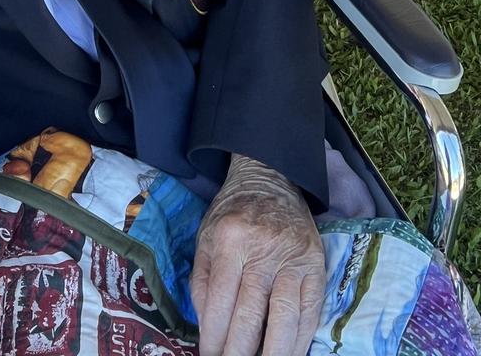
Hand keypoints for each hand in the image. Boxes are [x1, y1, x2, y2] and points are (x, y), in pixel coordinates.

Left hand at [190, 155, 324, 355]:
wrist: (271, 180)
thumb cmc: (232, 214)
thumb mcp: (206, 238)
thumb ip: (202, 282)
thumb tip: (207, 328)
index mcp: (230, 240)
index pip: (220, 301)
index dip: (214, 338)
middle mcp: (263, 250)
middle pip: (252, 314)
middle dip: (240, 352)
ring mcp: (294, 259)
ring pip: (286, 318)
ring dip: (274, 353)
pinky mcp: (316, 266)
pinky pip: (311, 311)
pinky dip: (301, 340)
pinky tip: (290, 354)